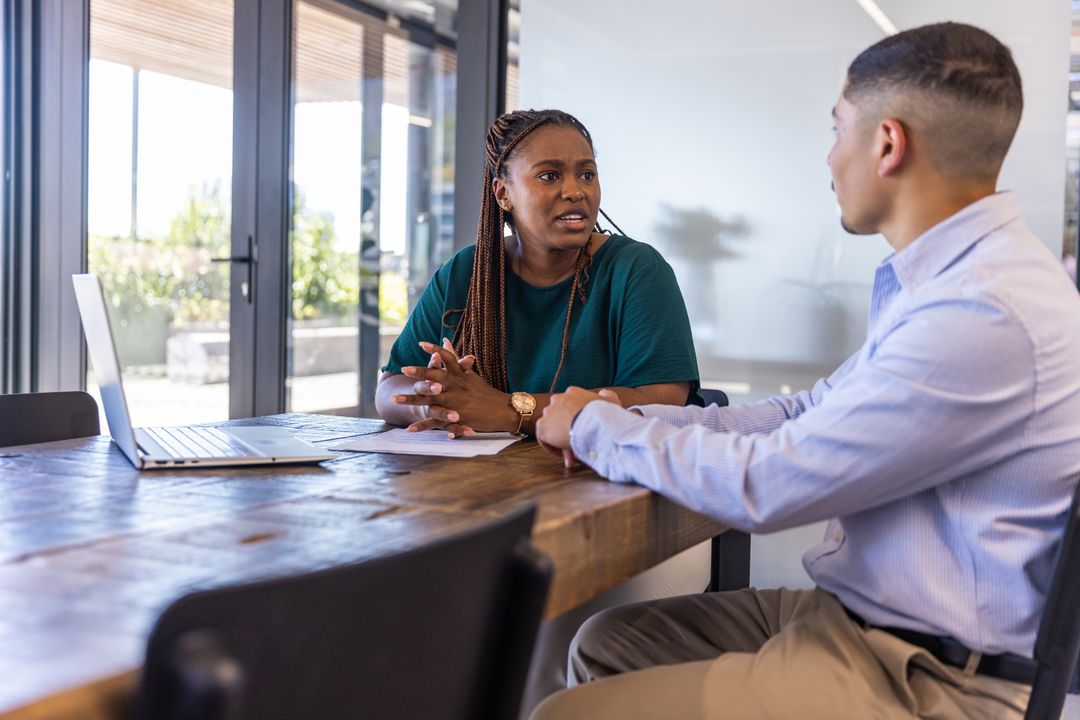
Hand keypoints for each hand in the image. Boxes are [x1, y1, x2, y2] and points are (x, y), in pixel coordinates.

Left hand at [395, 341, 513, 433]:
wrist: (503, 411)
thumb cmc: (485, 392)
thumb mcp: (470, 374)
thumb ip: (455, 358)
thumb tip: (445, 339)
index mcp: (459, 376)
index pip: (447, 359)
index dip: (434, 350)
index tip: (420, 344)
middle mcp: (457, 387)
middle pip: (436, 377)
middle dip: (420, 373)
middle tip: (404, 369)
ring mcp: (456, 403)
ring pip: (431, 400)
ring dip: (412, 400)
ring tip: (395, 399)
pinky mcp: (456, 418)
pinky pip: (436, 422)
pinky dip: (422, 426)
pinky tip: (408, 429)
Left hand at [536, 387, 620, 467]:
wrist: (593, 423)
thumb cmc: (605, 414)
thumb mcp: (612, 402)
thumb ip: (607, 396)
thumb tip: (603, 394)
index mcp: (572, 392)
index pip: (570, 407)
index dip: (577, 421)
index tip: (585, 433)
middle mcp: (557, 399)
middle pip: (560, 418)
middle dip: (567, 431)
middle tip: (578, 445)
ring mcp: (548, 412)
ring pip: (552, 429)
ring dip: (561, 440)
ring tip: (574, 452)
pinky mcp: (542, 426)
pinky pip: (544, 439)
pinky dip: (553, 447)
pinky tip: (565, 454)